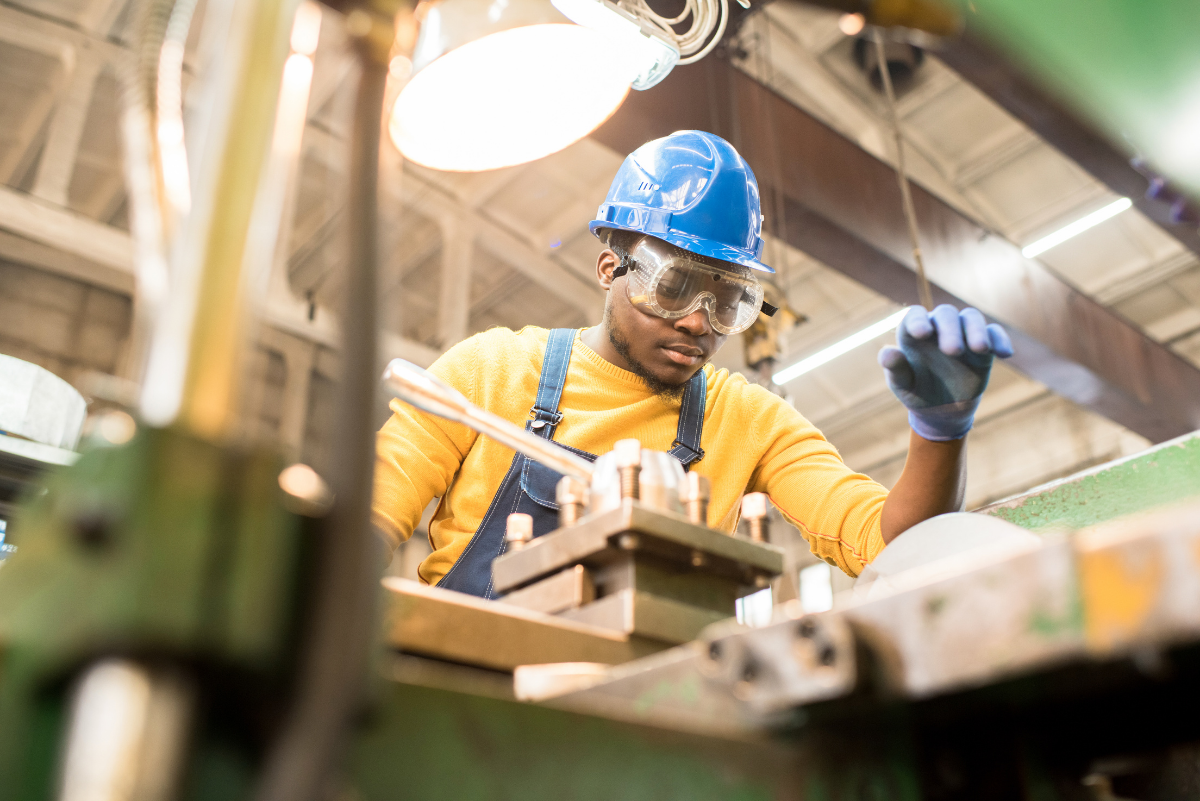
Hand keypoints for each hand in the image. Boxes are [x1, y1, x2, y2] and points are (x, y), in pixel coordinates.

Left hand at [878, 305, 1013, 440]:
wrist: (941, 410)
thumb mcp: (903, 385)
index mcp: (914, 334)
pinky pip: (994, 334)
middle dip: (950, 330)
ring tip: (979, 349)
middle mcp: (939, 328)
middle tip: (953, 351)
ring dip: (976, 330)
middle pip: (946, 314)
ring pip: (971, 318)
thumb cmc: (916, 392)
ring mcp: (962, 334)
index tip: (922, 334)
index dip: (918, 320)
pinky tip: (1005, 354)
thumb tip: (888, 353)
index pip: (915, 315)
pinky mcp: (983, 346)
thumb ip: (896, 369)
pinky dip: (1000, 340)